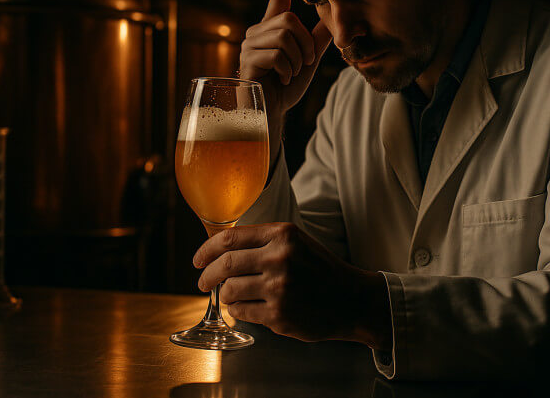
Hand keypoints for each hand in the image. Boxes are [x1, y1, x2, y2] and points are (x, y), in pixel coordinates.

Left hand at [192, 222, 391, 348]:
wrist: (351, 299)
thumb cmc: (320, 270)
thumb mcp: (297, 242)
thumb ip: (262, 241)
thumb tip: (218, 247)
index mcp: (283, 235)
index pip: (230, 238)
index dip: (206, 250)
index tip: (197, 259)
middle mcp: (280, 258)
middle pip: (225, 265)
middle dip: (206, 275)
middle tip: (202, 281)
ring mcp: (279, 288)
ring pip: (230, 291)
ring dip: (225, 294)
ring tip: (232, 295)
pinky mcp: (279, 315)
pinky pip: (242, 312)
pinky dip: (238, 310)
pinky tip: (248, 307)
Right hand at [239, 0, 331, 124]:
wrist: (272, 114)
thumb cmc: (287, 88)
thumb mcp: (308, 60)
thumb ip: (317, 39)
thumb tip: (335, 18)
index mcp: (271, 30)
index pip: (278, 0)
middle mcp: (256, 33)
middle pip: (287, 19)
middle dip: (305, 42)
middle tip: (306, 61)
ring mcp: (248, 46)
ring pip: (283, 36)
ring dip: (298, 58)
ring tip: (293, 72)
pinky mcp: (246, 61)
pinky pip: (276, 54)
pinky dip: (288, 69)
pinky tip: (283, 79)